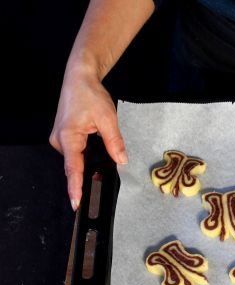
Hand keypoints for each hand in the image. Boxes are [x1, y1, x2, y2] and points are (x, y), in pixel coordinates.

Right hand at [49, 66, 127, 209]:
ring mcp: (59, 139)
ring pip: (75, 160)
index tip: (76, 203)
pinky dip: (85, 158)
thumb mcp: (108, 119)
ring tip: (98, 170)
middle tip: (94, 193)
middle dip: (85, 178)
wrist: (80, 78)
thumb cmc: (90, 95)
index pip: (72, 168)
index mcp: (68, 137)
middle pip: (74, 166)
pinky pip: (75, 153)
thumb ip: (114, 142)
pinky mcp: (64, 137)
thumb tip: (121, 161)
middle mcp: (59, 140)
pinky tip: (95, 158)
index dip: (75, 187)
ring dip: (87, 165)